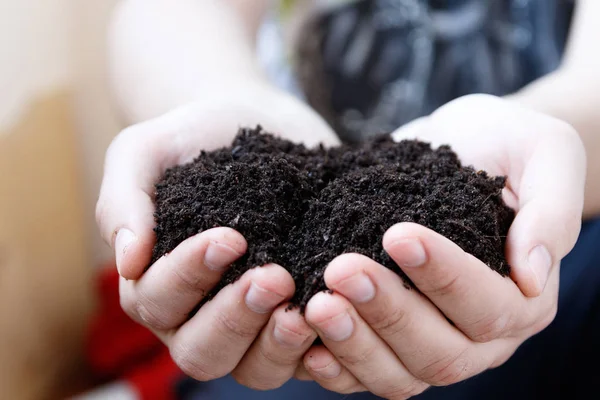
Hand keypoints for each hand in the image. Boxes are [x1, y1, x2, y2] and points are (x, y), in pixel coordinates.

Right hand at [95, 83, 338, 387]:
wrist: (259, 122)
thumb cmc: (195, 138)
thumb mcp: (144, 152)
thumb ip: (123, 202)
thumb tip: (127, 262)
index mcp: (155, 284)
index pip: (158, 301)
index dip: (189, 277)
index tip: (230, 236)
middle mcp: (198, 315)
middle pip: (202, 353)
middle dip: (235, 320)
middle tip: (274, 277)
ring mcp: (251, 324)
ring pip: (254, 369)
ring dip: (277, 346)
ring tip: (306, 308)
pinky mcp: (298, 316)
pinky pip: (306, 359)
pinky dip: (322, 352)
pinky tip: (340, 321)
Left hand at [298, 94, 585, 397]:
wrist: (456, 143)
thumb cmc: (502, 144)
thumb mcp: (544, 153)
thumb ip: (549, 211)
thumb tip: (532, 274)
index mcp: (525, 299)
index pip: (489, 308)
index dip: (444, 278)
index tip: (397, 234)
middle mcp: (481, 335)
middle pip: (440, 353)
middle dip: (388, 314)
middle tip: (341, 270)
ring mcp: (432, 341)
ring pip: (399, 374)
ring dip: (354, 344)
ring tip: (315, 303)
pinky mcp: (390, 335)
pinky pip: (362, 371)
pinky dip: (334, 363)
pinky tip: (302, 336)